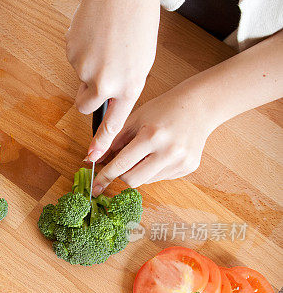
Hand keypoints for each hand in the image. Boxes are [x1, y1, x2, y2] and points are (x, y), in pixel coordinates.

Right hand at [67, 0, 159, 159]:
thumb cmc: (137, 18)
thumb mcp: (142, 57)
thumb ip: (125, 82)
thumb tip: (107, 97)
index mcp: (130, 85)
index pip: (114, 123)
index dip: (102, 142)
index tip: (94, 156)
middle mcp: (107, 82)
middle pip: (86, 105)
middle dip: (86, 96)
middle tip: (97, 73)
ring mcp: (86, 68)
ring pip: (80, 77)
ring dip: (87, 64)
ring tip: (105, 39)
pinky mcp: (71, 53)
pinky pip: (74, 58)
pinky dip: (81, 48)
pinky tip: (95, 30)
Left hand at [90, 85, 214, 192]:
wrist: (199, 106)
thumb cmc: (164, 109)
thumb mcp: (135, 118)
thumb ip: (114, 140)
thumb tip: (94, 160)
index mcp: (152, 135)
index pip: (121, 164)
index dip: (105, 176)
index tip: (96, 185)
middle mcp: (168, 151)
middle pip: (133, 180)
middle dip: (122, 174)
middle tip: (122, 163)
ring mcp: (180, 162)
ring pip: (146, 181)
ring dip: (139, 171)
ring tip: (147, 151)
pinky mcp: (188, 168)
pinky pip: (160, 177)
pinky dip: (153, 169)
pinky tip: (161, 153)